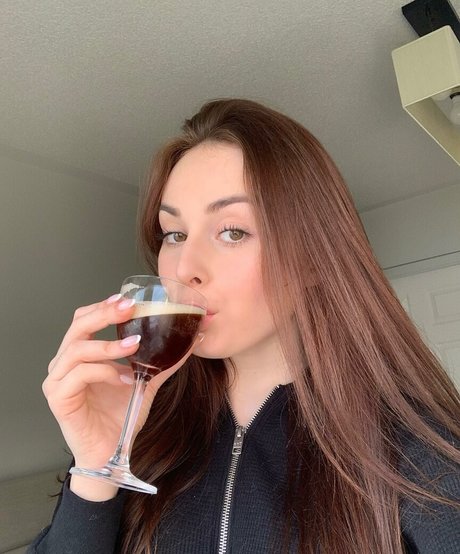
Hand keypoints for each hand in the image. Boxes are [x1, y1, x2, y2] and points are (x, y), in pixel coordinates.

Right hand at [42, 294, 201, 498]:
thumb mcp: (145, 382)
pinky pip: (79, 375)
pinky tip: (124, 379)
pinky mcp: (58, 398)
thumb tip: (191, 340)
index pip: (84, 319)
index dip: (103, 306)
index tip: (128, 300)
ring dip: (108, 346)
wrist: (111, 452)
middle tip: (128, 308)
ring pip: (78, 349)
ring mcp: (58, 380)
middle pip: (77, 326)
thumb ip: (162, 361)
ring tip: (134, 346)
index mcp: (80, 355)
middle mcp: (64, 363)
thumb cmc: (120, 416)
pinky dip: (105, 372)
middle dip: (104, 314)